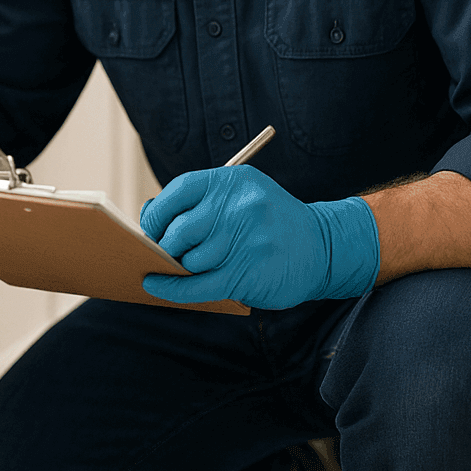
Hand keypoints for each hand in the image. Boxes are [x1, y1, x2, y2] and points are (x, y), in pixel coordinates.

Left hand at [139, 166, 379, 309]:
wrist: (322, 247)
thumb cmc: (270, 223)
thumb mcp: (242, 196)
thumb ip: (200, 202)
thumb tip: (147, 215)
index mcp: (234, 181)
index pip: (179, 191)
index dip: (157, 213)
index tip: (150, 227)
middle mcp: (240, 206)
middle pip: (179, 230)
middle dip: (165, 245)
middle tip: (164, 252)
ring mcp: (245, 240)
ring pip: (189, 260)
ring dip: (181, 268)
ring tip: (187, 267)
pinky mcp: (248, 272)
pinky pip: (197, 285)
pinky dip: (171, 289)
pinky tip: (155, 285)